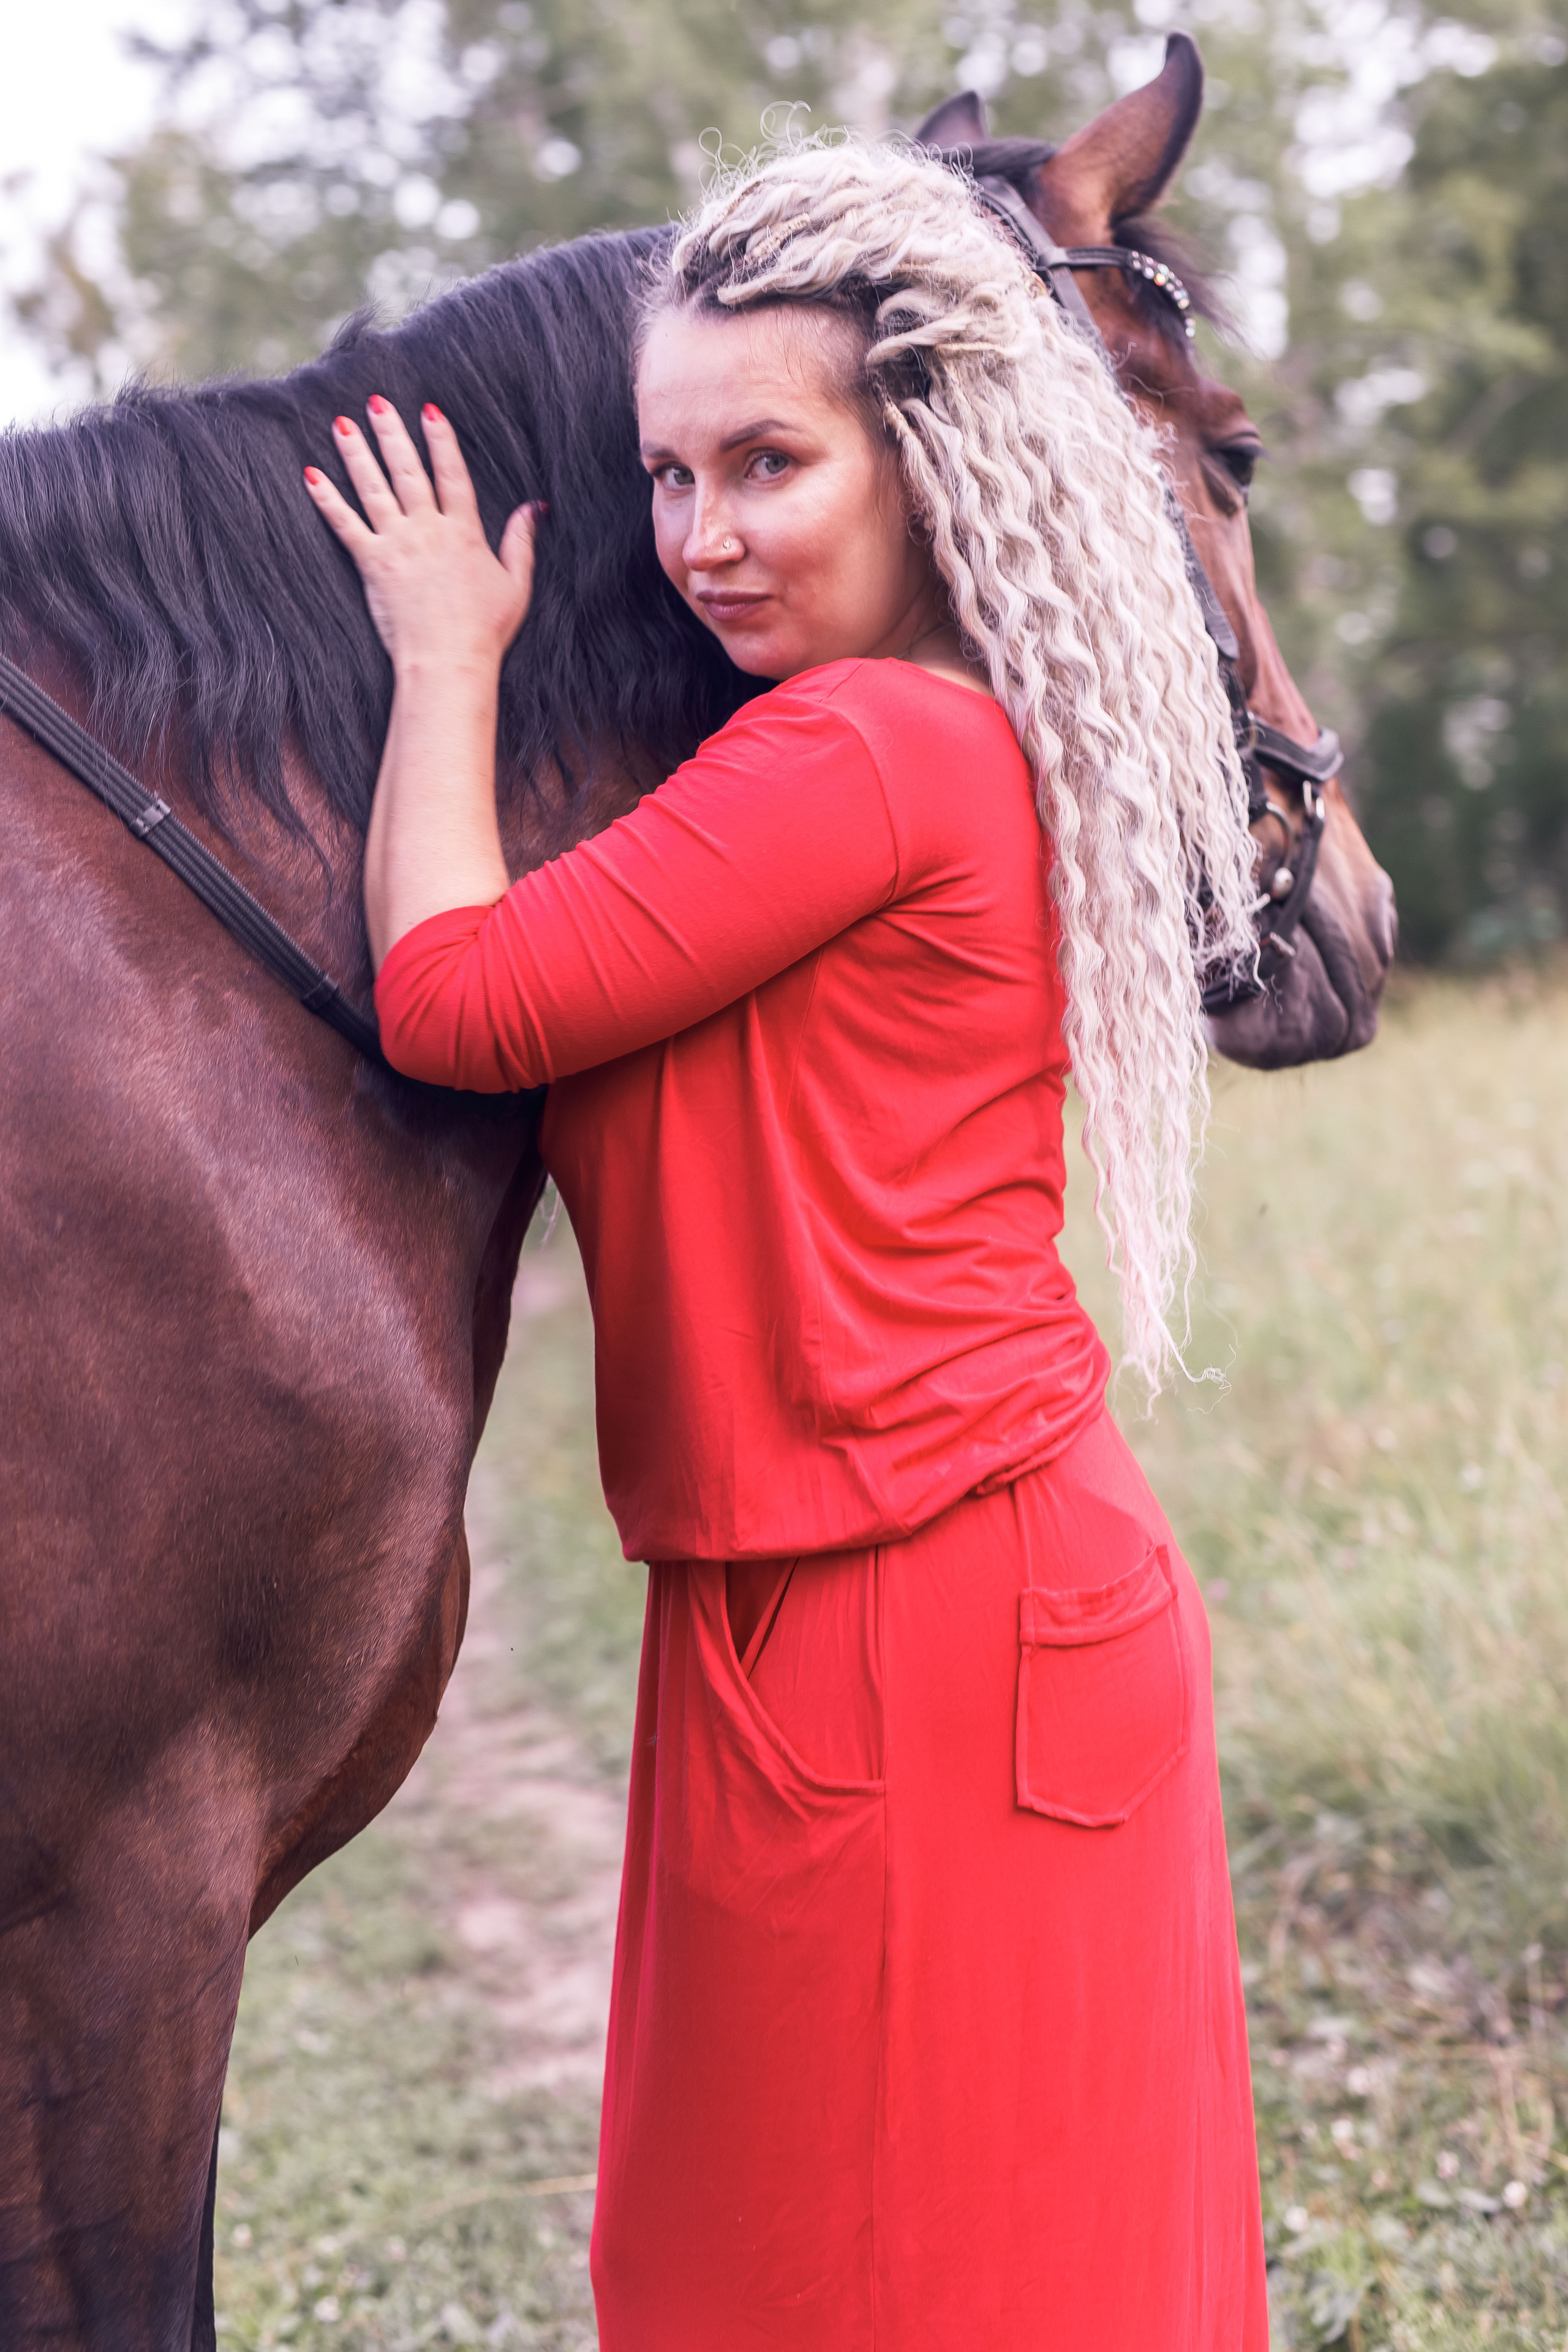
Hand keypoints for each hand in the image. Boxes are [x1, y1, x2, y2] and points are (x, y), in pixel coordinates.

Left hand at [305, 398, 538, 674]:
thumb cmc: (486, 630)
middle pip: (407, 470)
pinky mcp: (373, 564)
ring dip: (356, 453)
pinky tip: (311, 475)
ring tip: (341, 424)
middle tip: (376, 402)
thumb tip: (535, 507)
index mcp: (465, 531)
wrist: (449, 660)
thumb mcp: (516, 584)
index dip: (441, 440)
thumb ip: (521, 541)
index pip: (452, 474)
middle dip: (391, 433)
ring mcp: (398, 544)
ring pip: (373, 488)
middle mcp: (429, 529)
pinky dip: (327, 499)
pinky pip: (345, 524)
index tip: (429, 410)